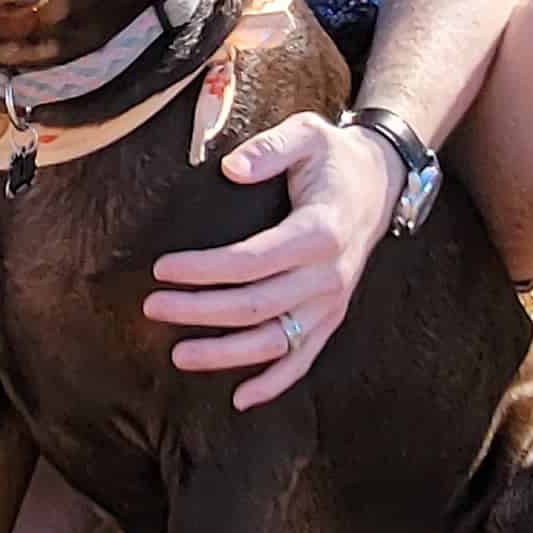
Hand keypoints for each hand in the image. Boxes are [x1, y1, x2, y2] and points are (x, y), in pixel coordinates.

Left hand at [143, 114, 403, 405]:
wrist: (381, 182)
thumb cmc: (334, 157)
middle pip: (255, 306)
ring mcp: (331, 303)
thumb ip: (270, 148)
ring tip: (178, 355)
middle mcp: (329, 276)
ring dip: (225, 355)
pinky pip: (303, 359)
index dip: (204, 269)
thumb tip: (231, 169)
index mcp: (320, 232)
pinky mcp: (331, 318)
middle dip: (199, 311)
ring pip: (275, 342)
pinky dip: (274, 383)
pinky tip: (239, 399)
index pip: (251, 260)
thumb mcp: (307, 133)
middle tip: (152, 307)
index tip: (162, 269)